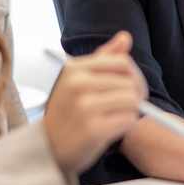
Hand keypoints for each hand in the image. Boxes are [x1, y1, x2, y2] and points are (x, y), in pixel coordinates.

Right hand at [43, 31, 146, 174]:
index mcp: (74, 68)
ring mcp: (85, 107)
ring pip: (132, 101)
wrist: (48, 147)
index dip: (133, 75)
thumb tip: (125, 37)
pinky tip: (113, 129)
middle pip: (130, 83)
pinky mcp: (93, 129)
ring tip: (116, 116)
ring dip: (131, 111)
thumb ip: (104, 57)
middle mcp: (78, 84)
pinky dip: (126, 125)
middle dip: (135, 95)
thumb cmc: (68, 111)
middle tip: (125, 106)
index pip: (122, 62)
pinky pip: (128, 120)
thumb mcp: (80, 79)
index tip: (130, 87)